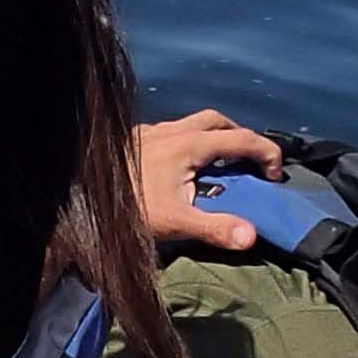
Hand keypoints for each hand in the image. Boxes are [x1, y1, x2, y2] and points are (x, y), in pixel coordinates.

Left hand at [132, 110, 282, 251]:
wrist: (80, 201)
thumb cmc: (130, 211)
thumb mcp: (176, 223)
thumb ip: (216, 228)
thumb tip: (252, 236)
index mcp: (188, 144)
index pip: (239, 139)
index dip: (266, 152)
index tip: (277, 174)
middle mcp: (170, 131)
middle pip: (216, 121)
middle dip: (240, 136)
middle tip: (252, 161)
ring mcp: (149, 134)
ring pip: (190, 123)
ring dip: (211, 137)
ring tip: (219, 164)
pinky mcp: (133, 142)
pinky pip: (169, 132)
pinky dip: (186, 142)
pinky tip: (180, 167)